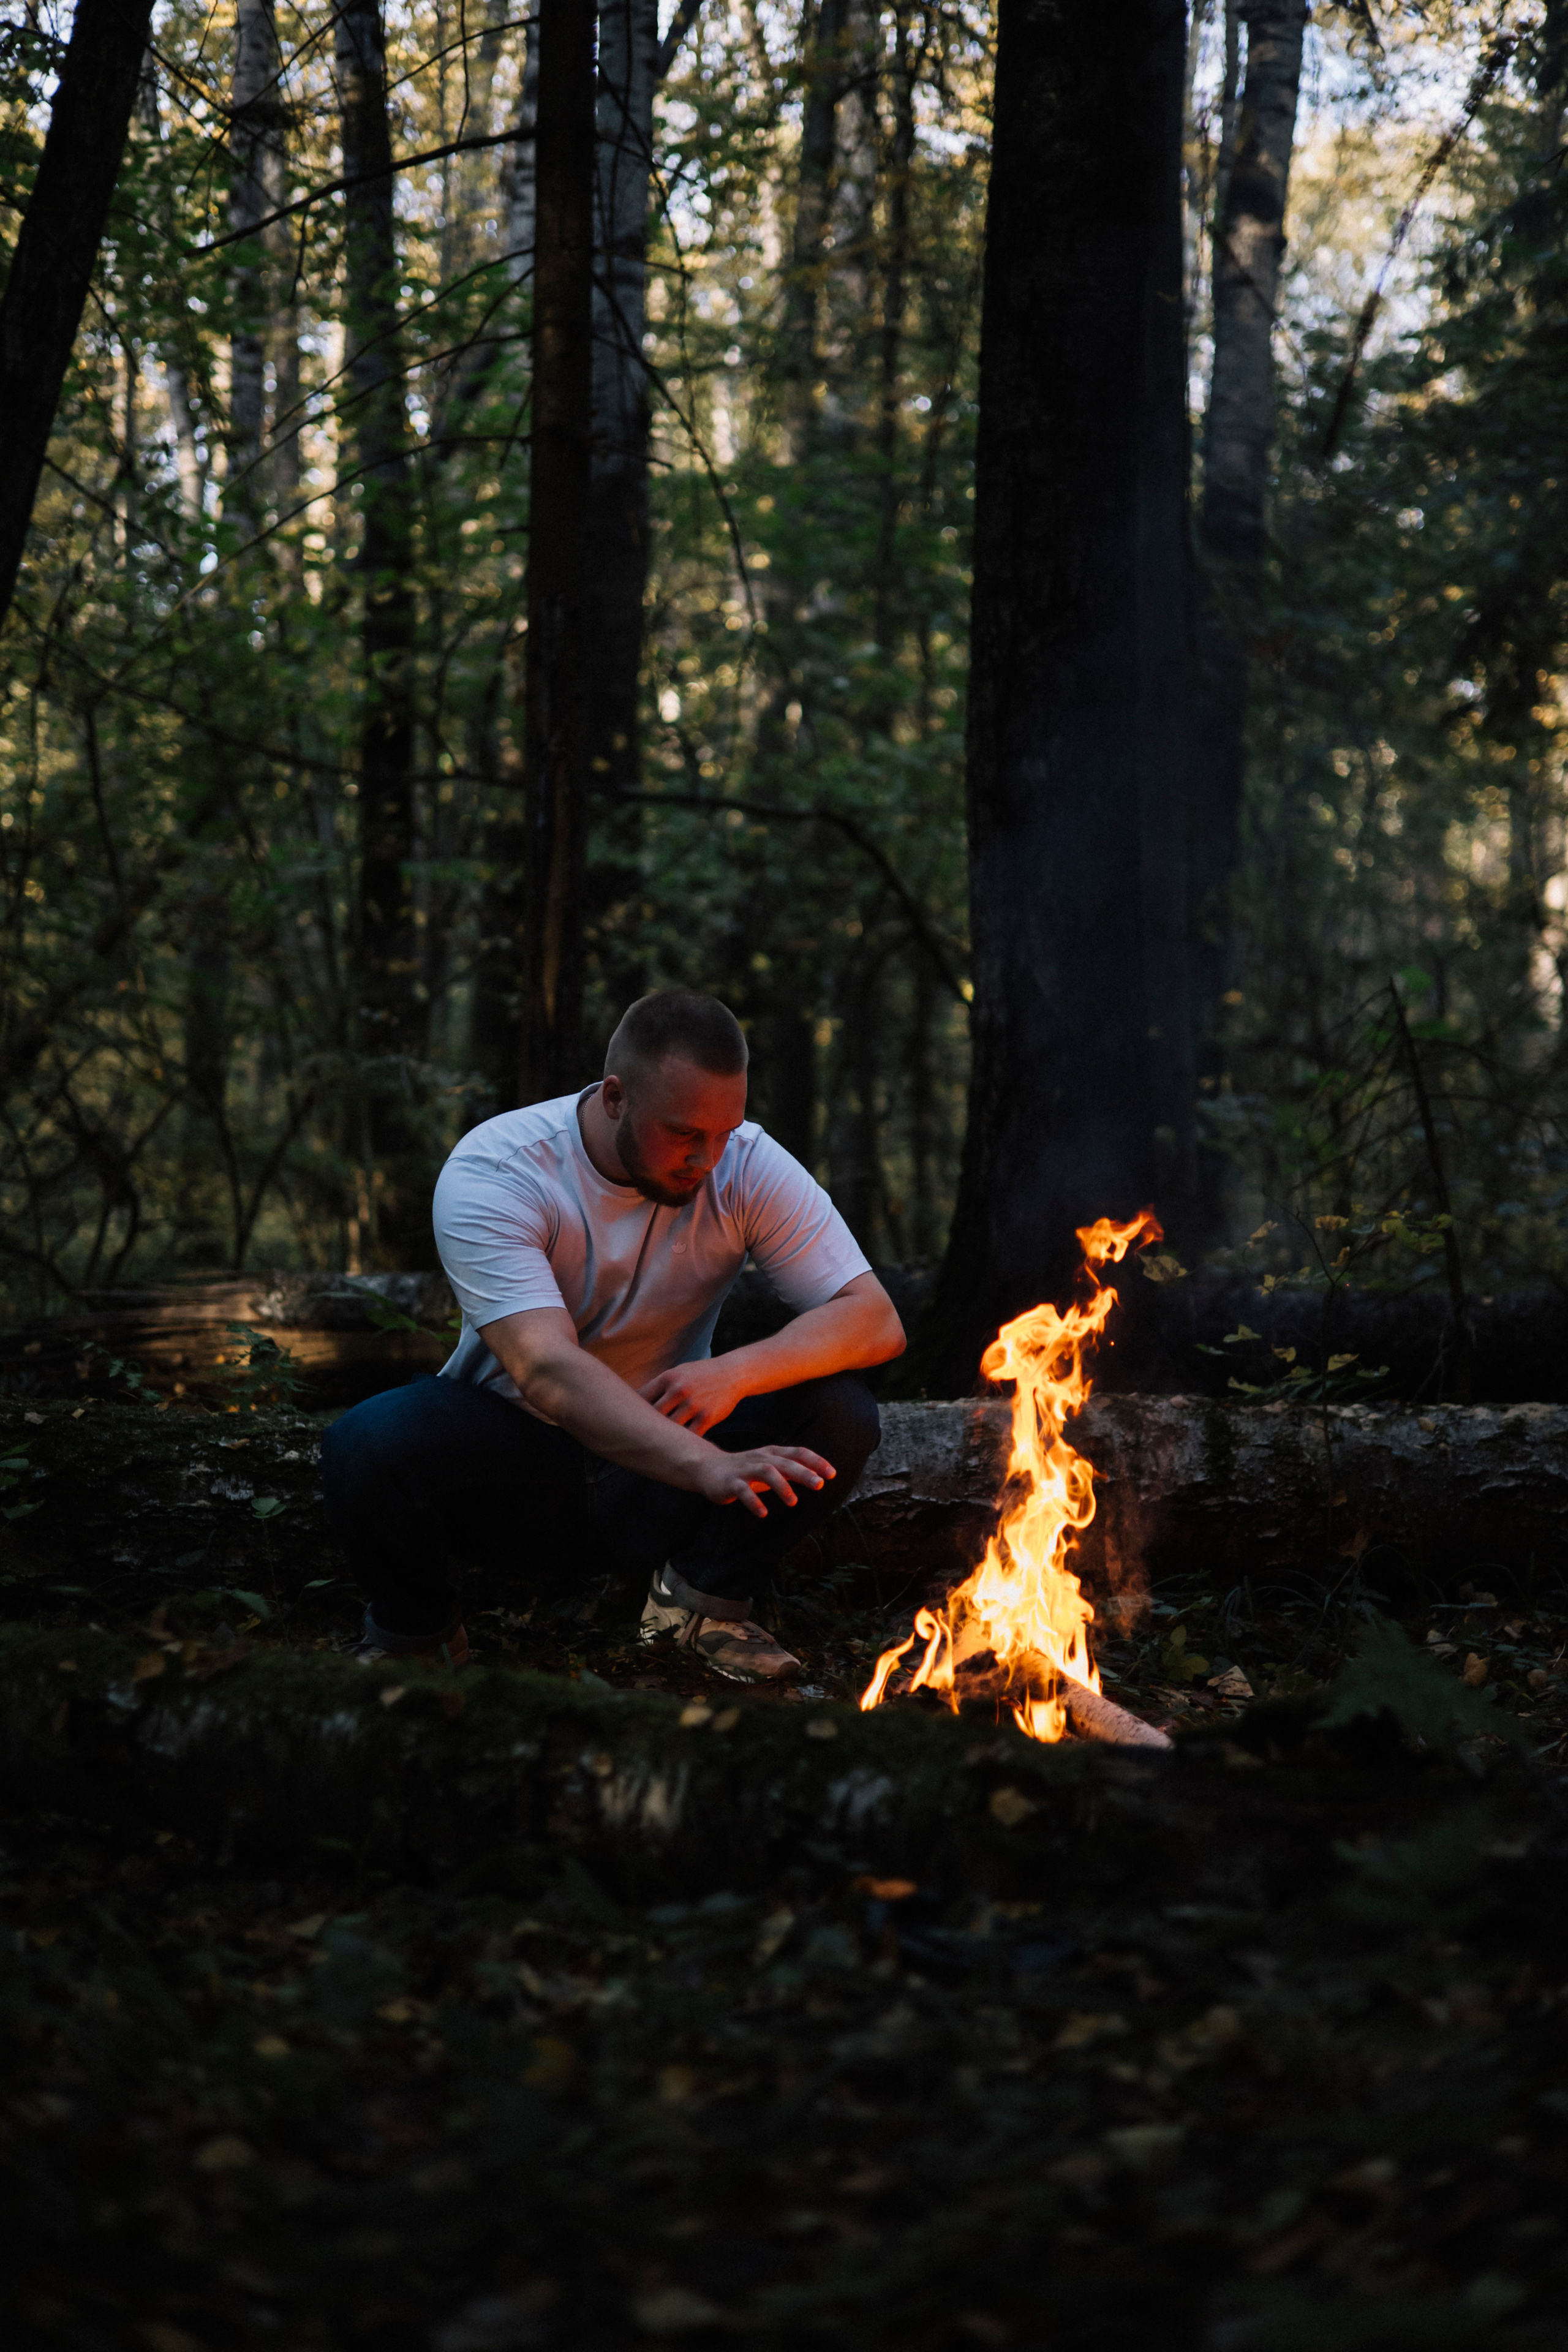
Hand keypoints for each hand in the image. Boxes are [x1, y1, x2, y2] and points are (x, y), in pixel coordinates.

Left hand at [640, 1358, 747, 1435]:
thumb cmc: (701, 1375)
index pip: (642, 1396)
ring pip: (669, 1427)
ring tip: (655, 1444)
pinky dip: (681, 1441)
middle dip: (645, 1425)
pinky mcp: (706, 1418)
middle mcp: (679, 1390)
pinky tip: (676, 1445)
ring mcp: (693, 1405)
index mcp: (669, 1377)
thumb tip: (636, 1400)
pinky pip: (688, 1435)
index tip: (629, 1419)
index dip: (633, 1409)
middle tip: (637, 1436)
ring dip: (662, 1436)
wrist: (733, 1374)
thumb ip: (660, 1386)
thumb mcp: (679, 1372)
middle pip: (653, 1414)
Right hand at [693, 1444, 834, 1519]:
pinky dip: (753, 1502)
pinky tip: (763, 1513)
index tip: (832, 1474)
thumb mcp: (770, 1466)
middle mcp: (761, 1458)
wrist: (707, 1468)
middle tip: (820, 1485)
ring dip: (781, 1486)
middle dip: (803, 1472)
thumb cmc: (745, 1469)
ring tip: (793, 1502)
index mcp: (773, 1453)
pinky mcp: (730, 1482)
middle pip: (785, 1462)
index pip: (798, 1452)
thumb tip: (816, 1477)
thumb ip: (790, 1470)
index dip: (816, 1461)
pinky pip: (742, 1491)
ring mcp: (745, 1469)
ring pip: (766, 1472)